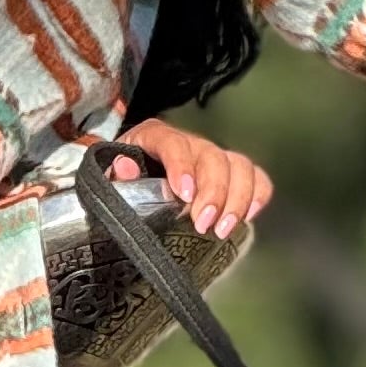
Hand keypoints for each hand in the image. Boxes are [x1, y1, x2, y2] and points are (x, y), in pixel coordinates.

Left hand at [112, 118, 273, 237]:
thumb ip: (114, 176)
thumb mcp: (107, 180)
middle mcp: (189, 143)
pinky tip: (247, 217)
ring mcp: (213, 157)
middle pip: (212, 156)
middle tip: (204, 225)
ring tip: (223, 229)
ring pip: (239, 164)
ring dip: (238, 198)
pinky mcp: (230, 174)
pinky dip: (258, 194)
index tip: (185, 195)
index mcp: (155, 137)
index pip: (173, 143)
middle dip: (213, 192)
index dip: (182, 167)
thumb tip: (124, 168)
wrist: (133, 186)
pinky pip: (255, 176)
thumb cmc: (121, 184)